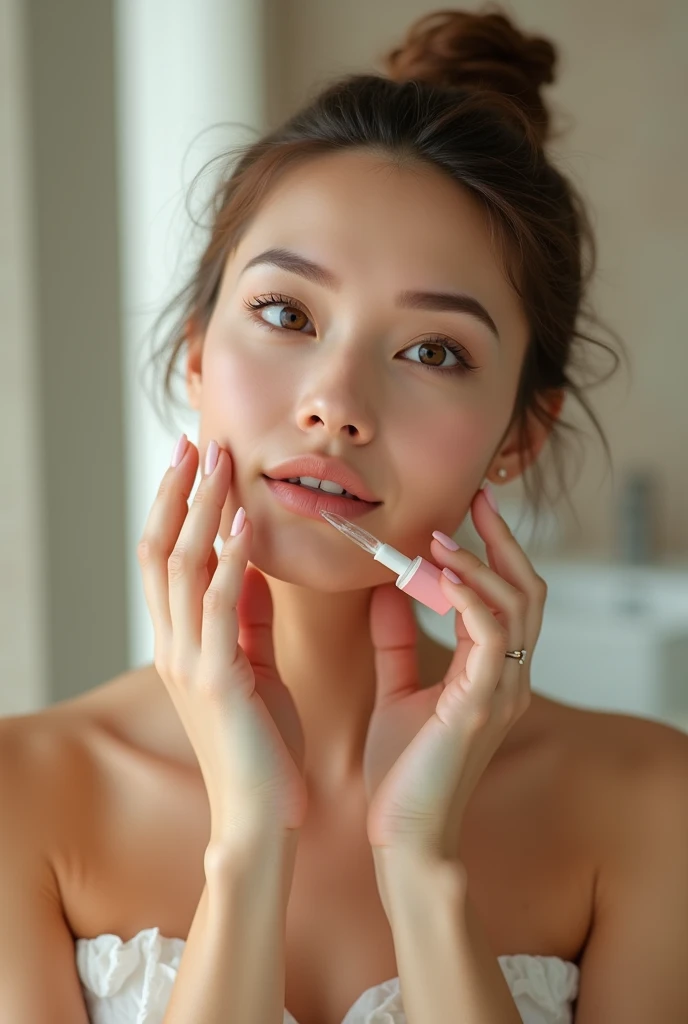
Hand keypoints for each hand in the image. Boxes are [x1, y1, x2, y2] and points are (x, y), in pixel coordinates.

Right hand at [137, 436, 306, 845]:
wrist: (262, 814)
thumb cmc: (261, 744)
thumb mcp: (252, 669)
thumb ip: (247, 620)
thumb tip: (253, 568)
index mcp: (180, 643)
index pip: (166, 560)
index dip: (175, 508)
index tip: (191, 464)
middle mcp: (173, 646)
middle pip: (162, 552)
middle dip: (178, 494)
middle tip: (196, 443)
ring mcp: (189, 661)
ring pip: (182, 569)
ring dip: (200, 511)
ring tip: (218, 464)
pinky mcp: (217, 679)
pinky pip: (220, 607)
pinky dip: (230, 561)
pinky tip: (243, 525)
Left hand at [363, 486, 545, 858]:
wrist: (401, 837)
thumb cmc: (401, 772)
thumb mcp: (397, 691)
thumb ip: (397, 642)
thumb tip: (387, 591)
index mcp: (491, 673)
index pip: (507, 597)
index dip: (491, 552)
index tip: (464, 513)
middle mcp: (507, 677)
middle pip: (527, 590)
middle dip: (502, 540)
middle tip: (475, 501)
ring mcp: (501, 691)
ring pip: (516, 605)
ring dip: (479, 563)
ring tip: (440, 537)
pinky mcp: (481, 705)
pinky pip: (490, 635)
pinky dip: (470, 597)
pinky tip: (440, 574)